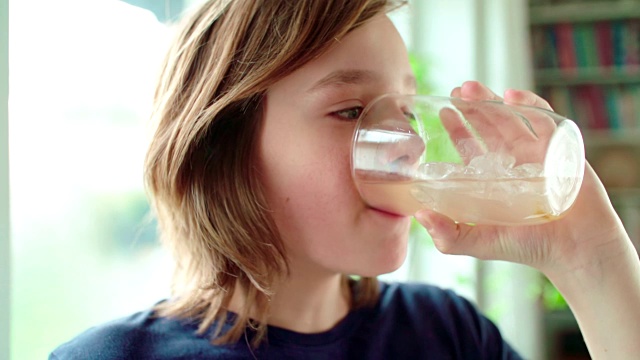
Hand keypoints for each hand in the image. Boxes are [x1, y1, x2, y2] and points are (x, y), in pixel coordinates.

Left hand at [414, 81, 631, 277]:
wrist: (575, 249)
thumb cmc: (527, 247)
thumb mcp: (479, 241)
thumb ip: (448, 234)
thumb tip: (419, 215)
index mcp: (493, 178)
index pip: (471, 147)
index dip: (457, 128)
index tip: (442, 111)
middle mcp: (513, 162)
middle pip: (489, 126)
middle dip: (471, 108)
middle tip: (455, 91)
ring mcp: (536, 153)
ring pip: (511, 118)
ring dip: (491, 101)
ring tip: (471, 88)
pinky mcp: (560, 148)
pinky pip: (544, 119)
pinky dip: (529, 105)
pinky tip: (511, 96)